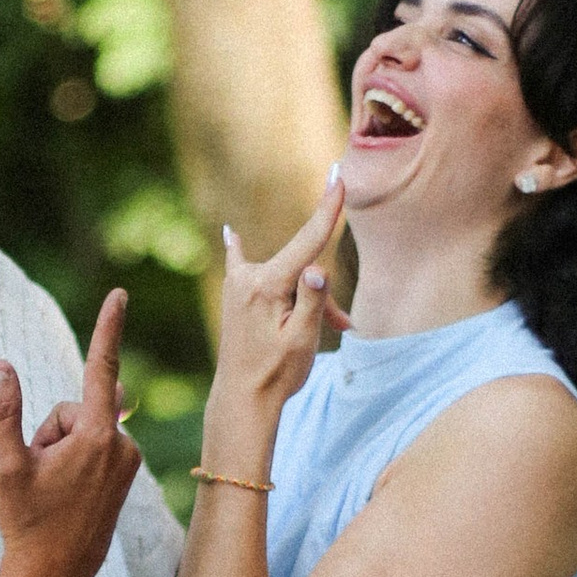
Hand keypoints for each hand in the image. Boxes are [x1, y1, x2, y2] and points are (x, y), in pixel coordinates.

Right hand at [0, 287, 140, 576]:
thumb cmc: (28, 524)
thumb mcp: (6, 465)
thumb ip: (4, 409)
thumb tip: (1, 363)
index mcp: (97, 437)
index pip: (100, 368)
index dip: (107, 327)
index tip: (118, 294)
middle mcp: (122, 446)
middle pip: (74, 409)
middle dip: (49, 432)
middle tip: (38, 475)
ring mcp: (126, 464)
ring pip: (82, 431)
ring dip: (59, 451)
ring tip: (51, 491)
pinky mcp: (124, 477)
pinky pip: (93, 450)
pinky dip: (74, 463)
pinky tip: (65, 498)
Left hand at [206, 177, 344, 458]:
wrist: (242, 400)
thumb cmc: (277, 373)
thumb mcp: (302, 341)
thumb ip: (313, 301)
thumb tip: (318, 269)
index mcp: (267, 286)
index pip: (307, 241)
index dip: (327, 208)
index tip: (338, 176)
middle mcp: (248, 278)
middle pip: (302, 269)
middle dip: (324, 294)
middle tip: (345, 327)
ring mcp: (238, 285)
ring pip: (288, 278)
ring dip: (307, 300)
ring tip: (318, 335)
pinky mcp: (234, 295)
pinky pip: (241, 266)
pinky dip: (240, 252)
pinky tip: (231, 233)